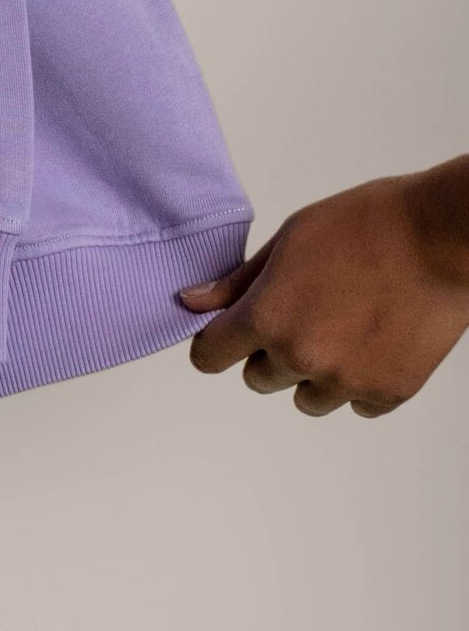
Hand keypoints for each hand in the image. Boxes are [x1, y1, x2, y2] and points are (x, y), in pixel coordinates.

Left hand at [180, 164, 468, 416]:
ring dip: (312, 374)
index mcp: (266, 318)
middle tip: (298, 317)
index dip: (212, 346)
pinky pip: (356, 405)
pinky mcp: (390, 391)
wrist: (439, 238)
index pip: (211, 356)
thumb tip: (191, 301)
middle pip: (259, 379)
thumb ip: (237, 282)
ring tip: (338, 330)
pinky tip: (370, 344)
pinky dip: (358, 384)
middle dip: (268, 353)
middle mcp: (301, 358)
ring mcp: (347, 380)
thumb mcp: (287, 240)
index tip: (222, 339)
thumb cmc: (364, 226)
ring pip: (307, 399)